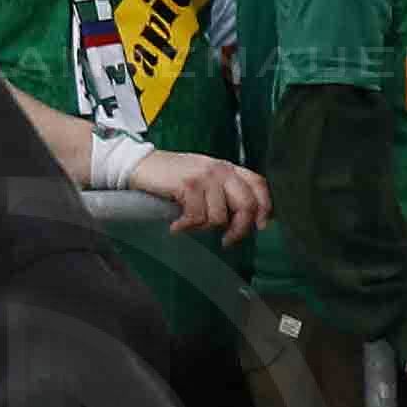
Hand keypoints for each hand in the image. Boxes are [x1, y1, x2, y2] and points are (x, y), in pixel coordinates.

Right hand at [128, 149, 267, 245]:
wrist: (141, 165)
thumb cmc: (172, 176)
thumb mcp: (204, 179)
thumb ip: (223, 192)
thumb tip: (242, 219)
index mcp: (227, 168)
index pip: (258, 184)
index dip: (264, 207)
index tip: (260, 226)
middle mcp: (220, 169)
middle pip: (246, 204)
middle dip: (239, 229)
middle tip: (226, 241)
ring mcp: (205, 176)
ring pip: (219, 217)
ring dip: (202, 227)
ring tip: (188, 222)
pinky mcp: (189, 185)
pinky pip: (197, 217)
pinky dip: (186, 226)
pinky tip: (176, 225)